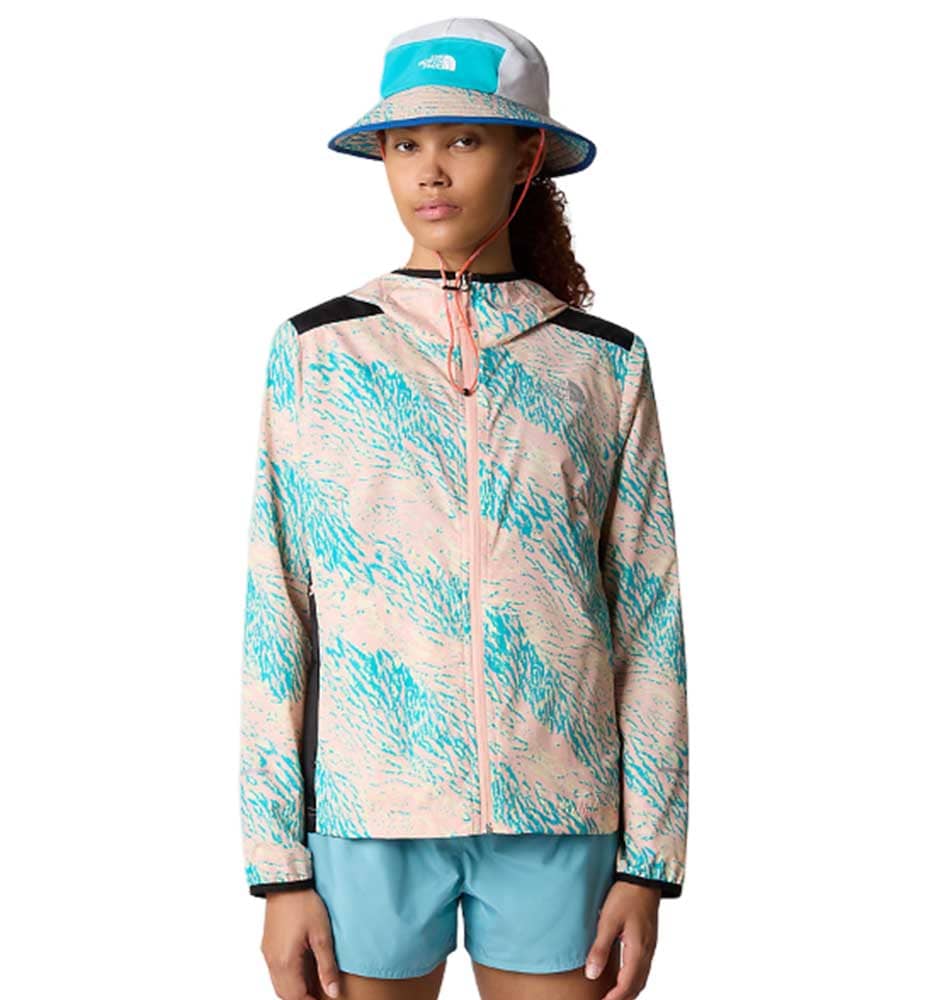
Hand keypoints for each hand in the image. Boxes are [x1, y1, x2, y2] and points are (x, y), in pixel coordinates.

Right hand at [261, 888, 340, 999]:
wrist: (285, 880)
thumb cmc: (304, 903)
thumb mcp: (322, 935)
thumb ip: (327, 966)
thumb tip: (332, 992)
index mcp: (285, 962)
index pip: (297, 997)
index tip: (326, 999)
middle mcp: (273, 962)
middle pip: (285, 994)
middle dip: (302, 998)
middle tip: (321, 995)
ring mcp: (268, 953)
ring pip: (279, 984)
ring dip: (295, 989)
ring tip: (314, 985)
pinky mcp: (268, 945)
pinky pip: (276, 971)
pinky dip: (288, 978)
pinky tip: (303, 969)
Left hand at [585, 881, 660, 999]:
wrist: (643, 878)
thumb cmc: (625, 896)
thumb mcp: (608, 921)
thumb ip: (600, 948)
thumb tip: (592, 974)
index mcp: (638, 950)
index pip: (627, 984)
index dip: (614, 998)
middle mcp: (647, 952)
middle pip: (637, 985)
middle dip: (623, 998)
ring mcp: (650, 946)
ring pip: (642, 978)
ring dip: (629, 991)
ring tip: (614, 996)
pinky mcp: (649, 940)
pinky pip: (643, 968)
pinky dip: (634, 980)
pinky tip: (625, 978)